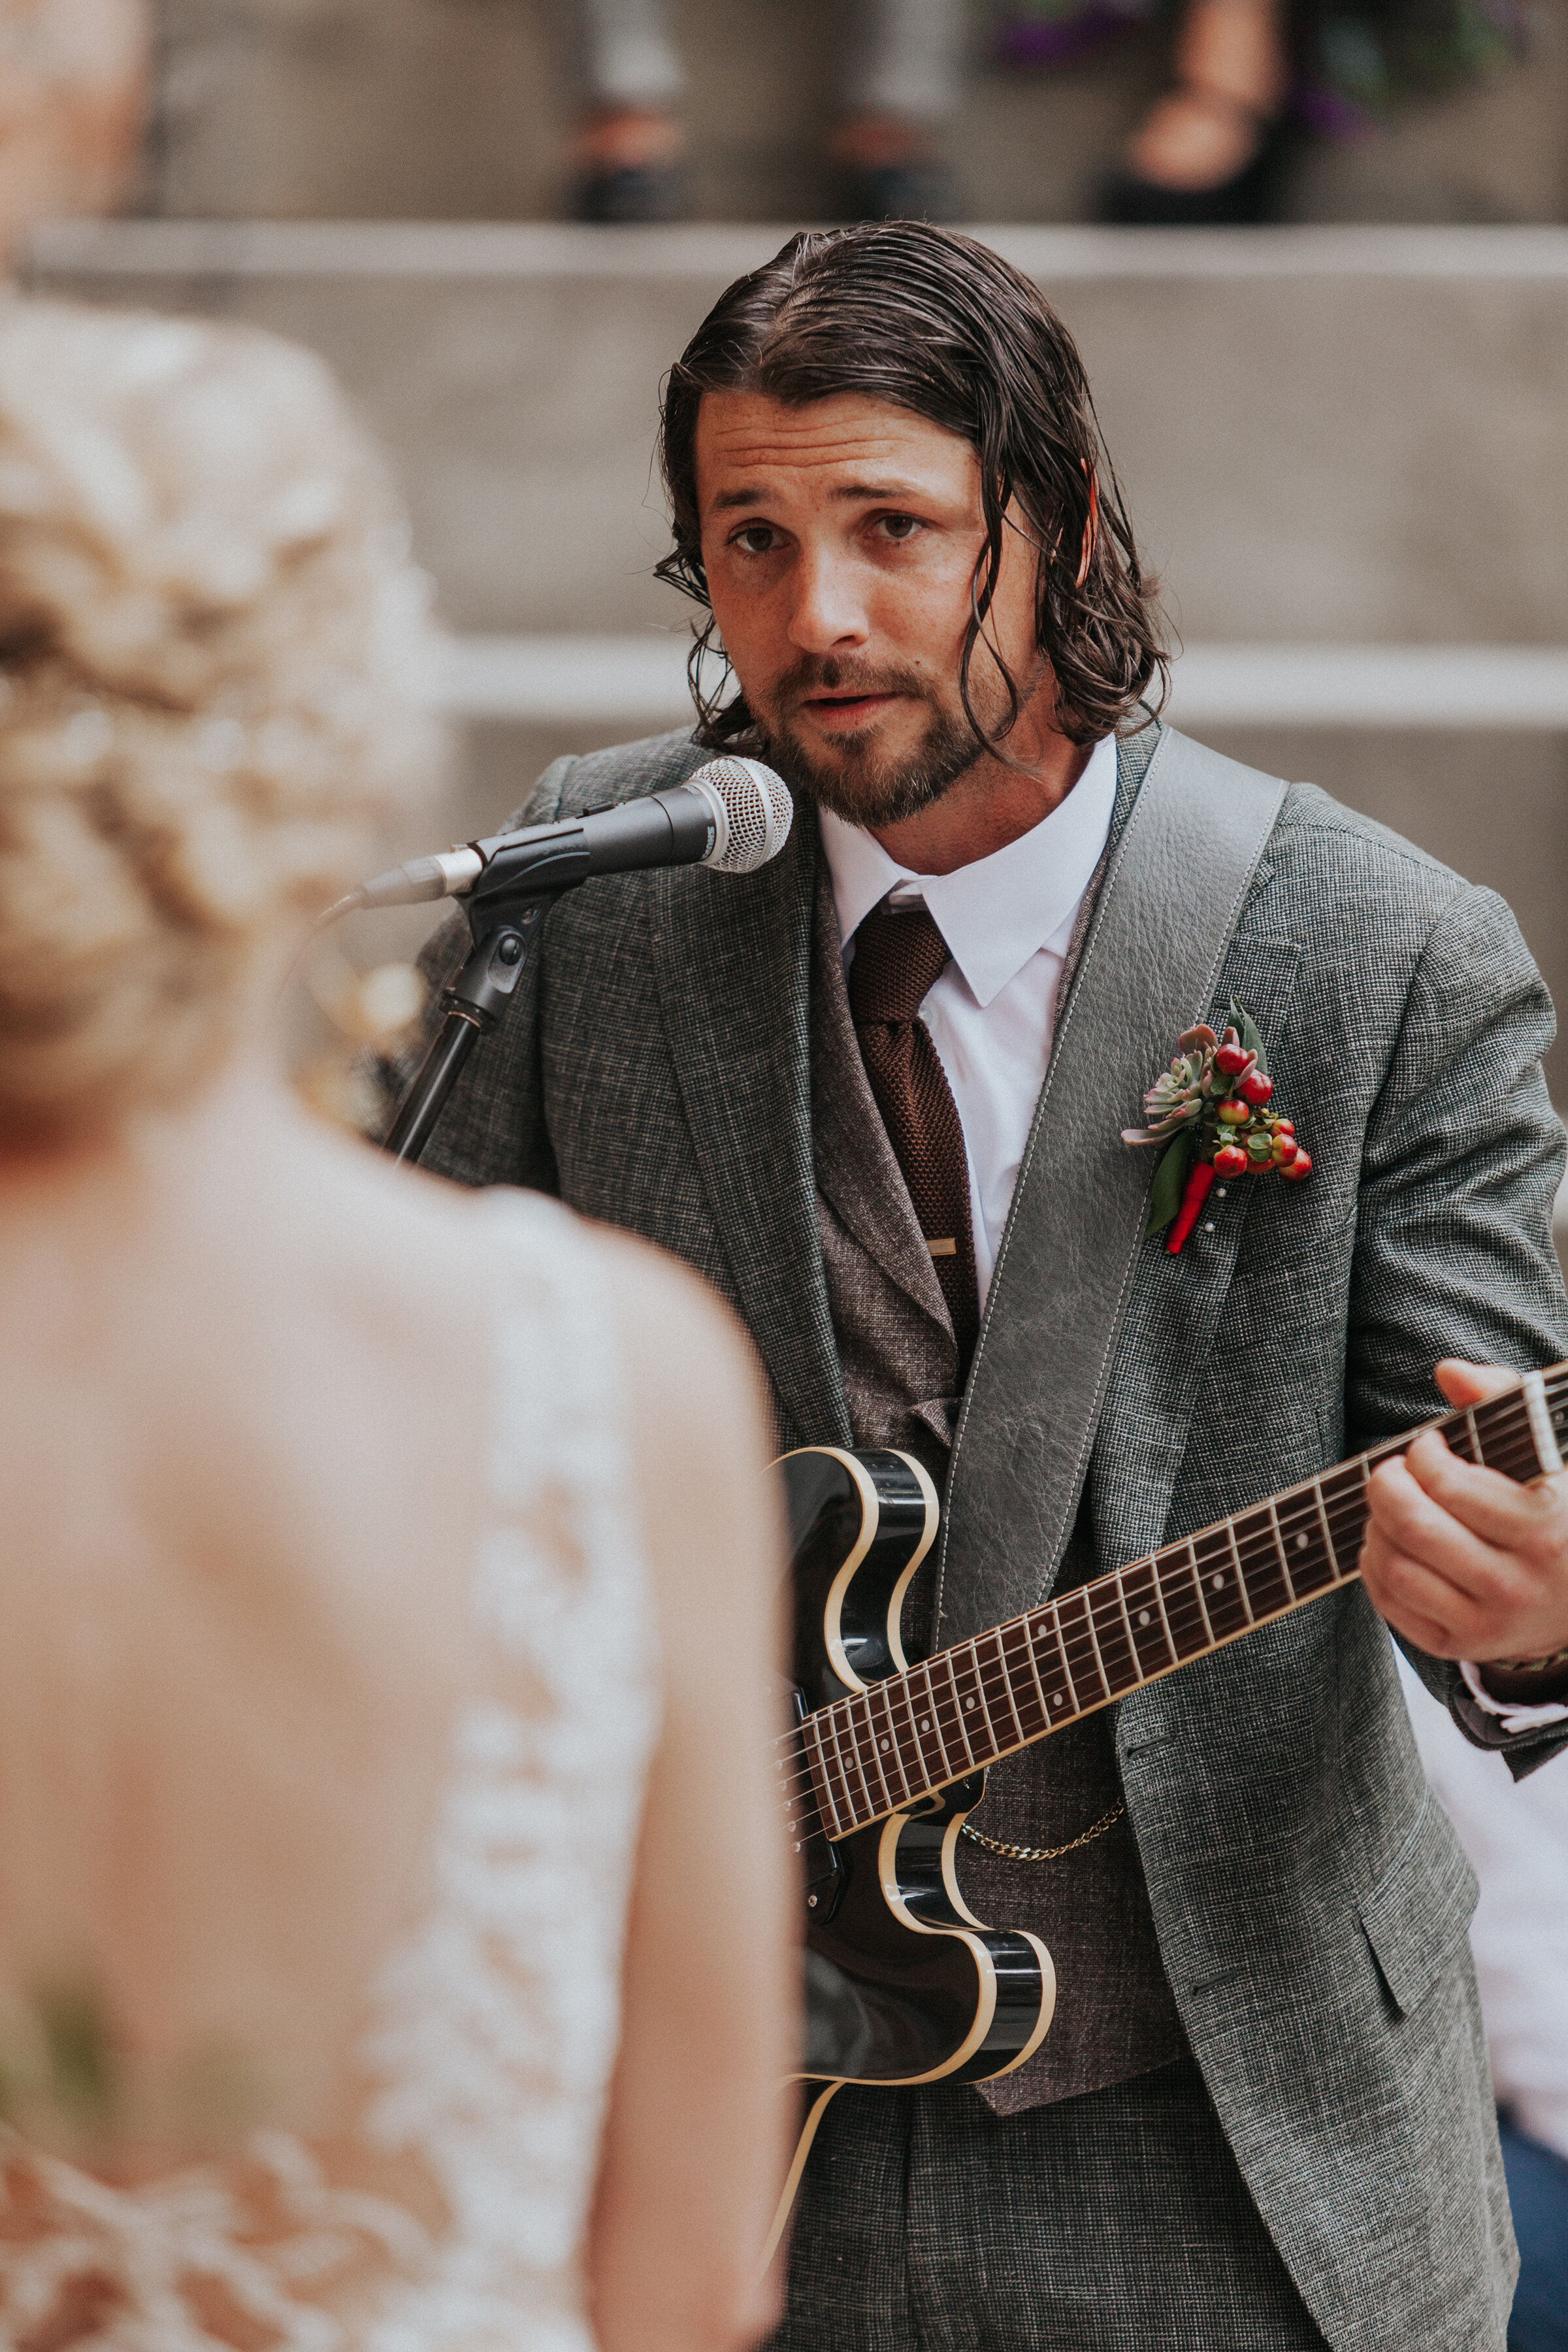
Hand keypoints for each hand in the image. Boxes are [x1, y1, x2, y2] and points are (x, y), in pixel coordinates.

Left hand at [1360, 1360, 1567, 1665]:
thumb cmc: (1553, 1504)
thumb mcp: (1545, 1448)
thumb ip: (1503, 1397)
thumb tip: (1449, 1372)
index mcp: (1548, 1530)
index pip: (1451, 1487)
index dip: (1424, 1455)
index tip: (1430, 1445)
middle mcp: (1519, 1585)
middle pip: (1414, 1528)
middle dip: (1386, 1485)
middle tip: (1395, 1471)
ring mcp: (1490, 1624)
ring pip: (1395, 1567)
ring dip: (1376, 1524)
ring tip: (1394, 1505)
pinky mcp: (1461, 1646)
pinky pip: (1391, 1603)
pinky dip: (1375, 1565)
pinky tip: (1391, 1541)